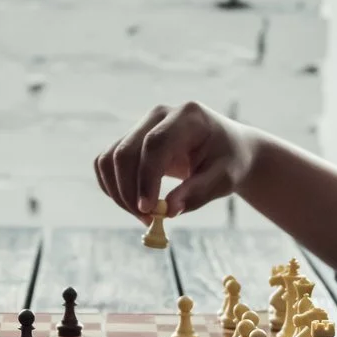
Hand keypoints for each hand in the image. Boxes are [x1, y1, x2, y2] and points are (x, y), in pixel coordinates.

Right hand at [93, 100, 261, 219]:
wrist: (228, 148)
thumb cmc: (229, 162)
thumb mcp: (225, 178)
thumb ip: (198, 192)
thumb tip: (168, 211)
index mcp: (188, 117)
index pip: (155, 144)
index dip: (146, 178)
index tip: (149, 210)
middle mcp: (159, 115)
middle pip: (126, 152)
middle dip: (129, 191)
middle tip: (148, 220)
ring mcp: (142, 125)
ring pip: (110, 159)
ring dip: (119, 193)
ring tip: (144, 216)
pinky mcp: (131, 140)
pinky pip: (106, 164)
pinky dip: (113, 188)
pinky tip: (134, 205)